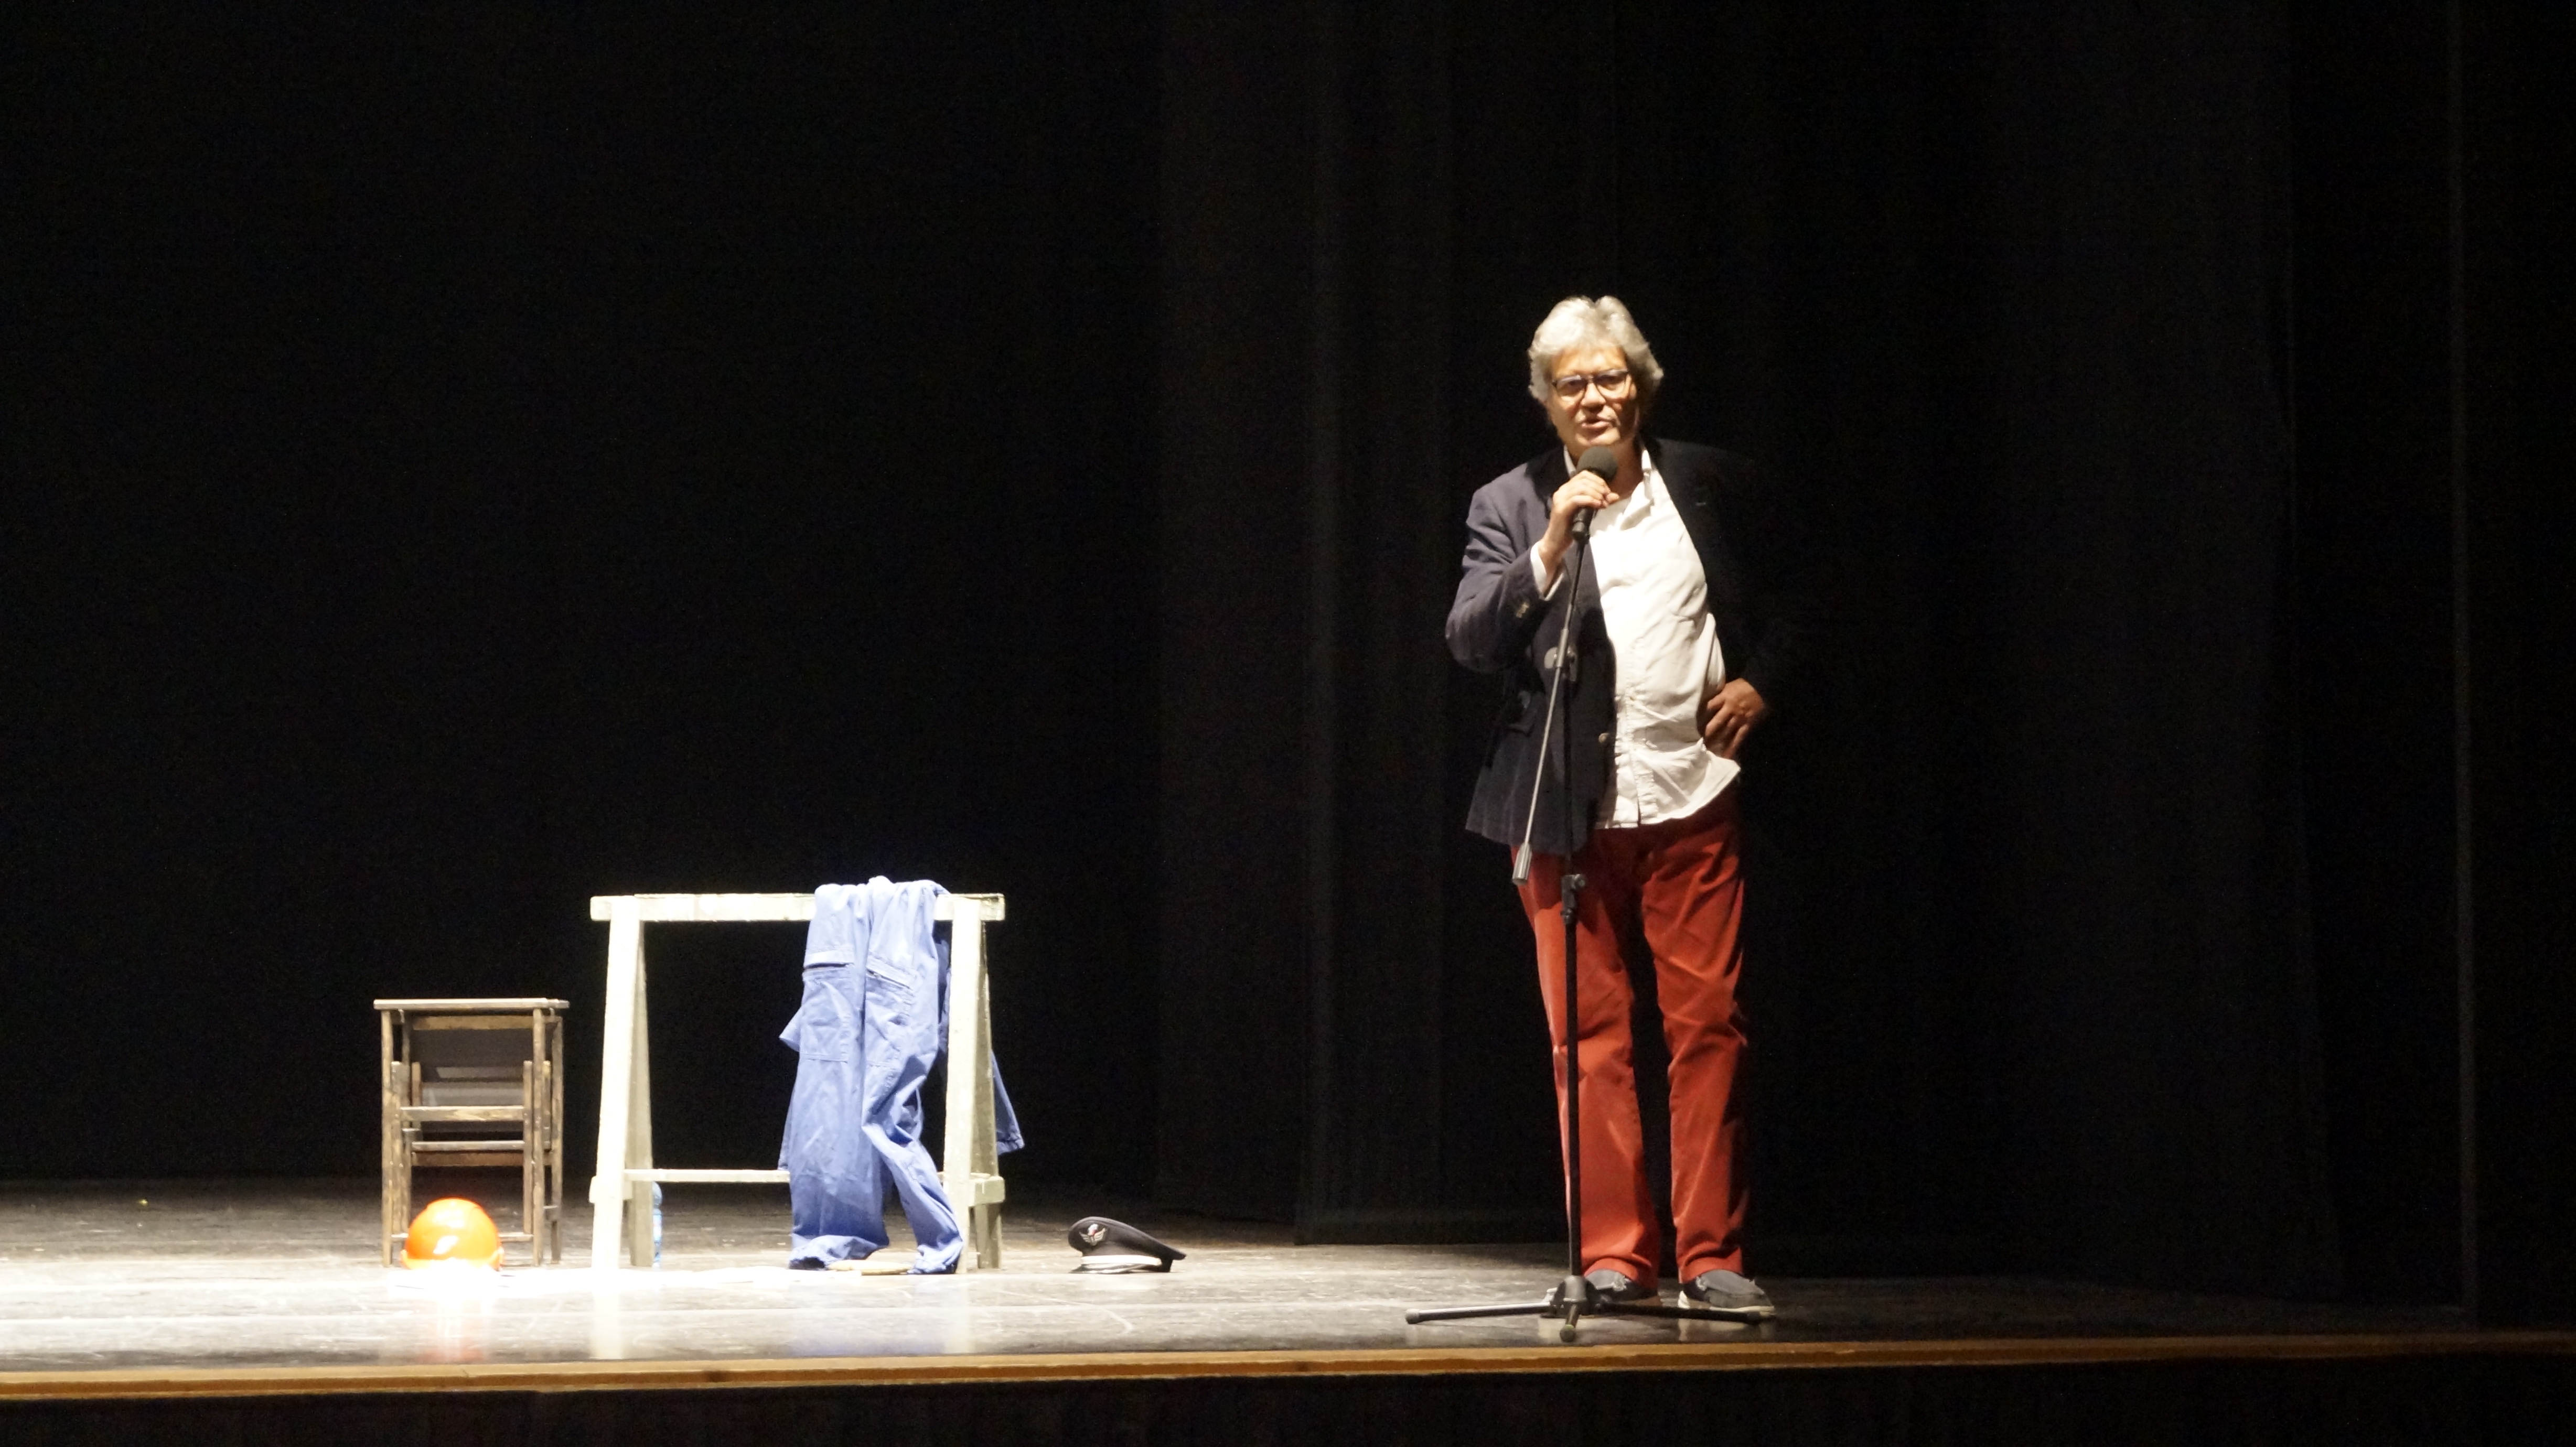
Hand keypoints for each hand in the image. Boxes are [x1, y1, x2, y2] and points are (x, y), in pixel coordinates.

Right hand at [1535, 470, 1617, 585]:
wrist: (1557, 542)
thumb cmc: (1571, 527)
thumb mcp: (1588, 512)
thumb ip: (1599, 502)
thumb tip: (1615, 496)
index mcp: (1567, 489)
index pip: (1584, 475)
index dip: (1598, 480)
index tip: (1607, 492)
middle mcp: (1562, 491)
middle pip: (1583, 480)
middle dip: (1599, 487)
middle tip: (1607, 499)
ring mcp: (1560, 499)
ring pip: (1581, 488)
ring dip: (1596, 494)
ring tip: (1603, 503)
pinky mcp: (1561, 509)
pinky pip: (1576, 499)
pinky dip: (1589, 500)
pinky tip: (1597, 505)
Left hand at [1700, 678, 1766, 758]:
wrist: (1762, 687)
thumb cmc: (1742, 686)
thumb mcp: (1727, 686)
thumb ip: (1717, 695)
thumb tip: (1703, 701)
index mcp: (1723, 697)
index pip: (1708, 707)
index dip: (1700, 716)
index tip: (1690, 724)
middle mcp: (1729, 709)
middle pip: (1715, 722)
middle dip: (1706, 733)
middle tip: (1697, 742)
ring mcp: (1738, 718)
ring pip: (1725, 732)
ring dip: (1716, 741)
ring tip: (1707, 751)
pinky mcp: (1747, 725)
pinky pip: (1738, 738)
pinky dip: (1732, 747)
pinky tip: (1726, 756)